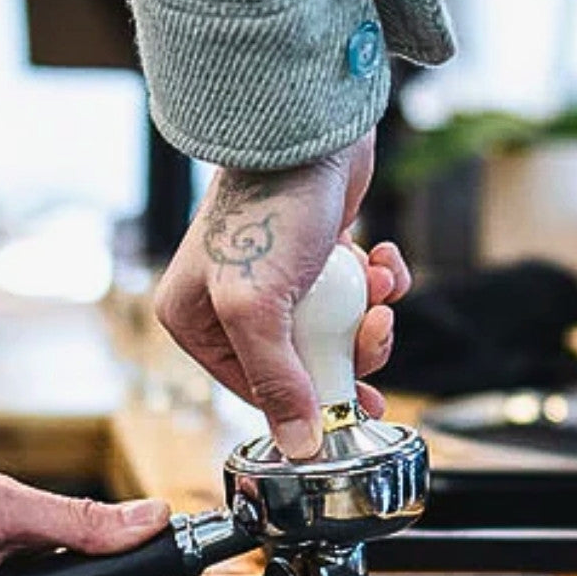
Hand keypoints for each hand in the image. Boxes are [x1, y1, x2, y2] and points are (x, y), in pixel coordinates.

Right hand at [154, 132, 410, 458]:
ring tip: (378, 300)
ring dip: (367, 320)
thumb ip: (277, 381)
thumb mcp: (259, 308)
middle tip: (371, 345)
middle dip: (346, 357)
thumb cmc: (268, 208)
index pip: (253, 390)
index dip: (305, 403)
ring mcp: (275, 276)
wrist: (305, 130)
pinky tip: (380, 263)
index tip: (349, 408)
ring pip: (333, 330)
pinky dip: (376, 283)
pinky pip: (352, 291)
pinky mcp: (314, 253)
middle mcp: (230, 301)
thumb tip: (297, 445)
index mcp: (195, 320)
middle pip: (301, 364)